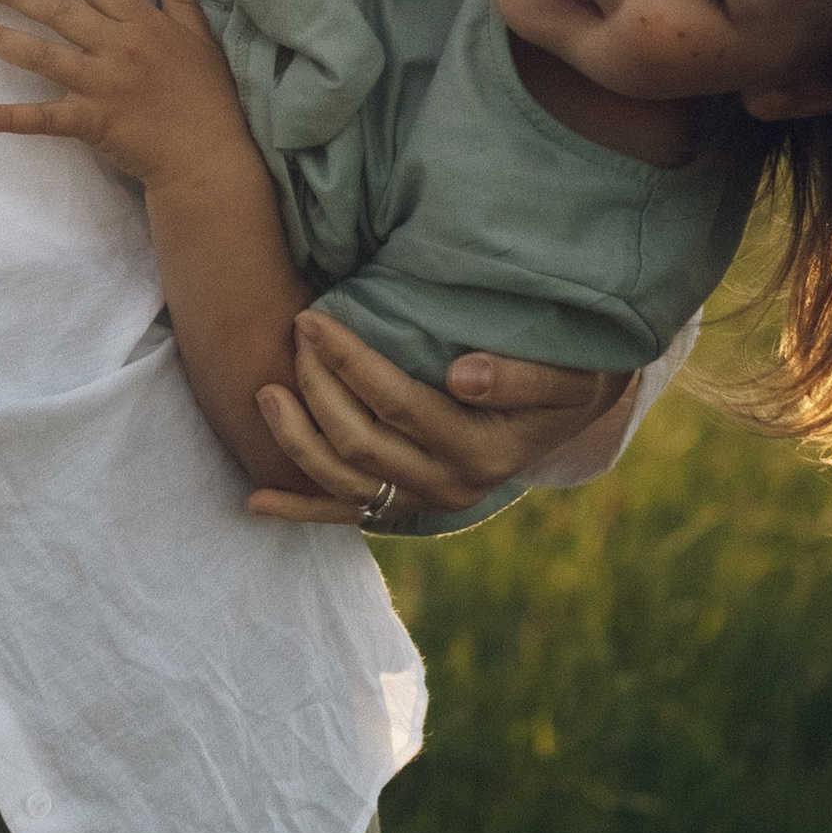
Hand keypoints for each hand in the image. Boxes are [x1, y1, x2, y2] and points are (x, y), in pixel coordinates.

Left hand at [0, 0, 253, 191]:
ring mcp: (104, 84)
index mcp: (145, 24)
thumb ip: (184, 1)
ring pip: (44, 56)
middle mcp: (120, 47)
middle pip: (61, 12)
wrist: (209, 157)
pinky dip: (12, 118)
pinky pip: (46, 118)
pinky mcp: (93, 122)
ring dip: (3, 41)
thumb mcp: (202, 40)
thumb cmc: (209, 98)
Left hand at [246, 309, 630, 528]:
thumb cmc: (571, 376)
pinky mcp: (409, 506)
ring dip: (297, 444)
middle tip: (291, 335)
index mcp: (483, 454)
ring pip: (345, 484)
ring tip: (264, 395)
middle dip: (317, 390)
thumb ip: (524, 377)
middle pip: (362, 444)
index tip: (313, 319)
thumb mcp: (569, 374)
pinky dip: (300, 509)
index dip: (351, 364)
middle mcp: (451, 488)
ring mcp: (426, 503)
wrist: (576, 410)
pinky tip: (254, 501)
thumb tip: (465, 376)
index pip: (400, 406)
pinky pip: (347, 513)